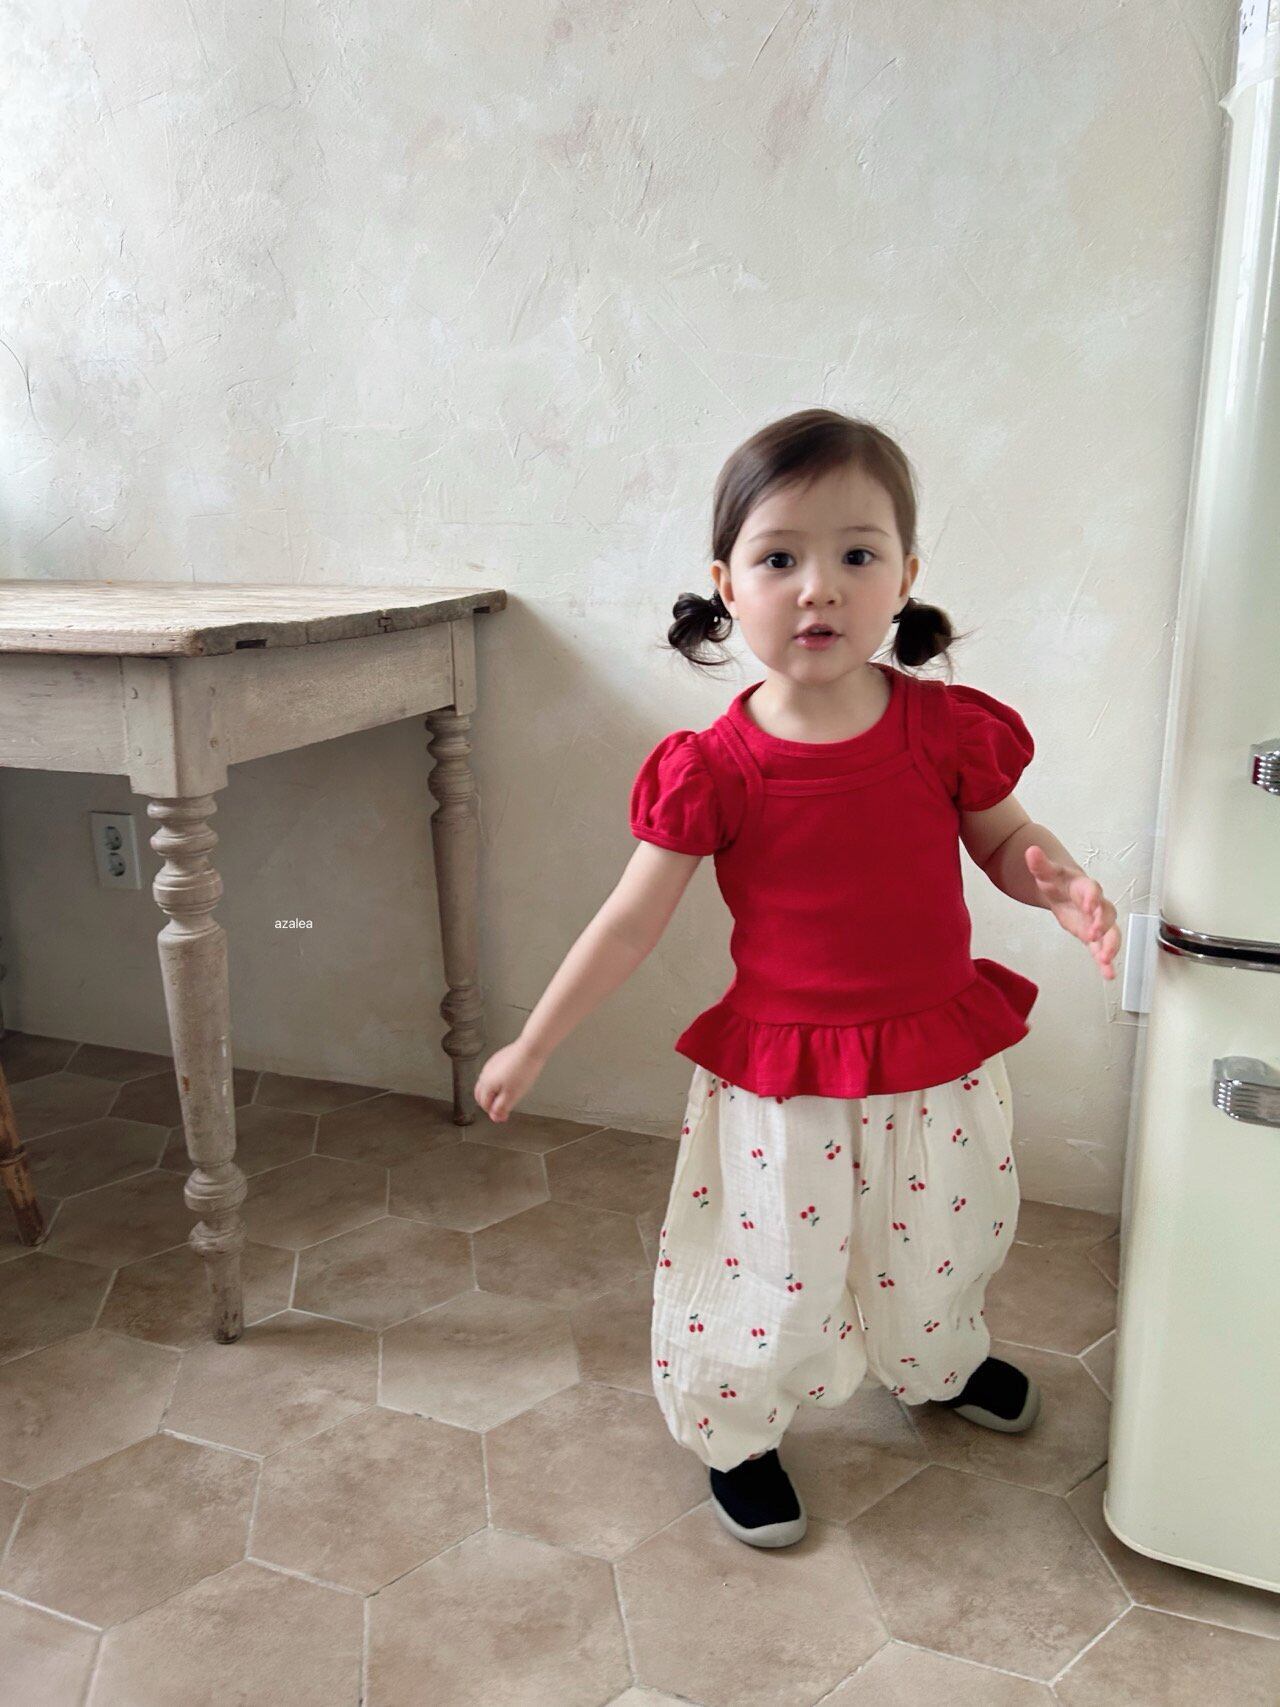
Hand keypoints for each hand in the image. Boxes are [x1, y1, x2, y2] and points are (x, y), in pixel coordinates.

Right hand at [475, 1039, 545, 1121]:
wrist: (530, 1049)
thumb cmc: (523, 1071)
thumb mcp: (512, 1096)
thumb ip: (501, 1108)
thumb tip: (495, 1117)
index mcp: (487, 1085)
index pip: (484, 1104)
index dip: (494, 1113)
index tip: (503, 1116)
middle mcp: (485, 1074)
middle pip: (481, 1095)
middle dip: (490, 1103)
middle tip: (502, 1108)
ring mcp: (490, 1065)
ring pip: (486, 1083)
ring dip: (493, 1092)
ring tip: (506, 1095)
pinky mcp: (497, 1058)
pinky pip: (493, 1073)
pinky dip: (497, 1082)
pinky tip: (508, 1082)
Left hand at [1024, 845, 1120, 980]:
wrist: (1063, 889)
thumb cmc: (1057, 881)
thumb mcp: (1046, 872)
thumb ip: (1039, 864)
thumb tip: (1030, 850)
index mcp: (1085, 887)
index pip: (1092, 889)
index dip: (1092, 897)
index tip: (1090, 905)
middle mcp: (1096, 904)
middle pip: (1108, 913)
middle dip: (1103, 924)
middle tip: (1095, 934)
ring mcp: (1097, 921)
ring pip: (1110, 933)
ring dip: (1109, 946)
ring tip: (1105, 960)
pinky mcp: (1093, 936)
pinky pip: (1102, 948)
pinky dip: (1106, 962)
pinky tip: (1108, 975)